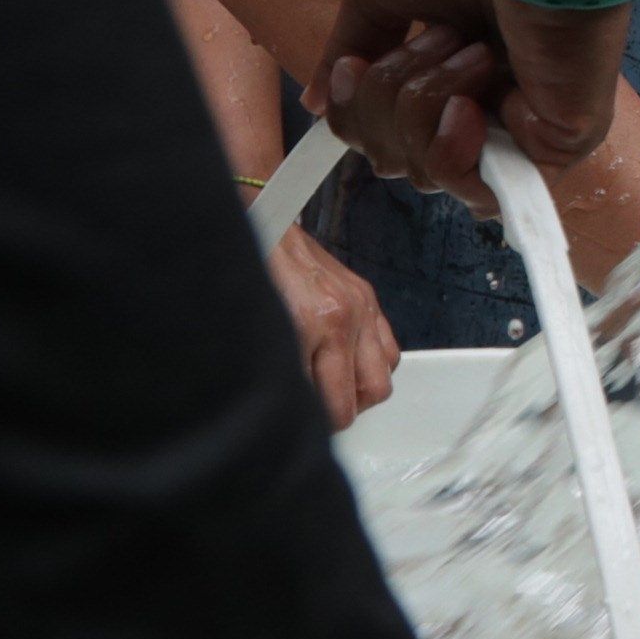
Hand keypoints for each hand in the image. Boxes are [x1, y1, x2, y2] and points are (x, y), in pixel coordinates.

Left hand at [269, 221, 400, 426]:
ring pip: (381, 379)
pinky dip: (372, 367)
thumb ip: (278, 367)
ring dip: (358, 393)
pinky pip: (388, 350)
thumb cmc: (250, 265)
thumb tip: (286, 404)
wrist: (263, 213)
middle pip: (361, 398)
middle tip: (315, 416)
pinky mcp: (368, 298)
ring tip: (331, 393)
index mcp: (313, 324)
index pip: (327, 404)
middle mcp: (345, 317)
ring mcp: (362, 306)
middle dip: (338, 415)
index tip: (297, 425)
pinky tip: (346, 368)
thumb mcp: (254, 326)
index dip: (311, 423)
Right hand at [314, 0, 633, 211]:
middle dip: (389, 97)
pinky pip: (473, 192)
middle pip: (392, 155)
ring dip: (423, 102)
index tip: (356, 66)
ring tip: (471, 49)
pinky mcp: (555, 148)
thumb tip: (317, 106)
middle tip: (435, 37)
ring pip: (424, 172)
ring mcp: (522, 127)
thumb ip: (349, 50)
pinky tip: (468, 106)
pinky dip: (450, 149)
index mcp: (449, 60)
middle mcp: (487, 98)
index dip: (354, 109)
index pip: (377, 128)